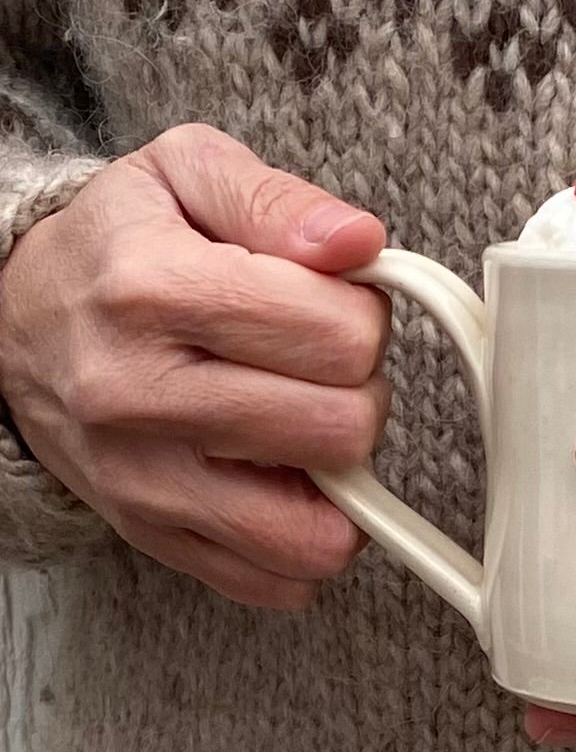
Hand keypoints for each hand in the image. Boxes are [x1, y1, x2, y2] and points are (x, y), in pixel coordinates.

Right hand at [0, 123, 389, 608]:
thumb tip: (359, 242)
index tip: (331, 302)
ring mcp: (141, 479)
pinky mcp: (150, 535)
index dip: (364, 314)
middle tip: (318, 363)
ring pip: (315, 528)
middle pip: (341, 428)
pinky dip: (304, 533)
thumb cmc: (119, 243)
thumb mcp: (188, 173)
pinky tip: (282, 476)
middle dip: (359, 388)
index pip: (339, 335)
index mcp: (154, 289)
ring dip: (338, 472)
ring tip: (302, 419)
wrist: (12, 319)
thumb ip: (280, 200)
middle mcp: (138, 394)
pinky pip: (276, 578)